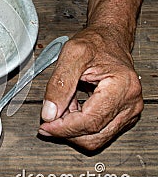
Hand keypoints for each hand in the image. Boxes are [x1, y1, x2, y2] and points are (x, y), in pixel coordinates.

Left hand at [39, 27, 142, 150]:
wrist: (109, 39)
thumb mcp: (72, 54)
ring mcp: (128, 111)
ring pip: (96, 138)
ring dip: (73, 129)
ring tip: (61, 108)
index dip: (64, 128)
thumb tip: (49, 112)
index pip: (90, 122)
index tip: (45, 125)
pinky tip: (70, 109)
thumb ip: (59, 84)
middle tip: (47, 121)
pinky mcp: (122, 115)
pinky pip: (99, 131)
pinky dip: (80, 125)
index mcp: (121, 87)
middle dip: (67, 131)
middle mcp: (130, 102)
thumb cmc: (95, 43)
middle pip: (94, 135)